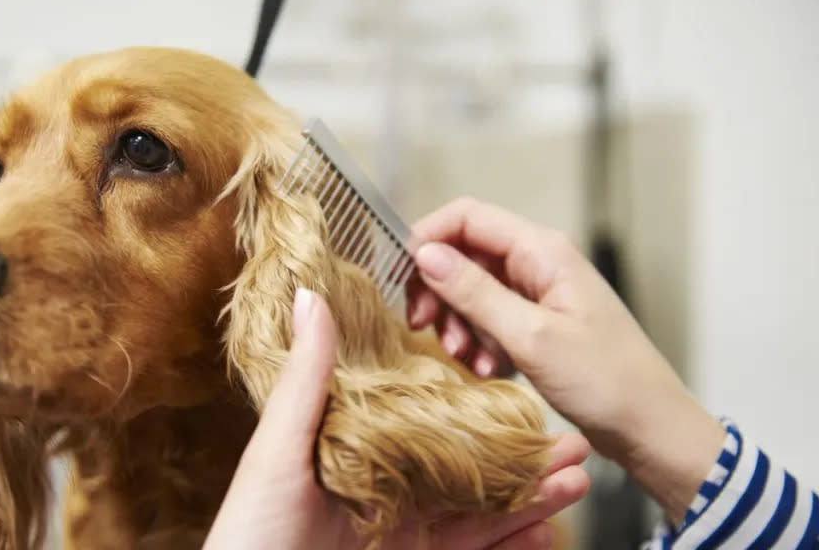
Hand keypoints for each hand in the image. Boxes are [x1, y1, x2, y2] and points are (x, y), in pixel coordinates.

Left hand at [203, 288, 590, 549]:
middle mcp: (384, 491)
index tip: (513, 385)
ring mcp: (402, 533)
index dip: (471, 404)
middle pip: (465, 467)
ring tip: (575, 475)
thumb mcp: (277, 448)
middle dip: (519, 454)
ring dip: (530, 495)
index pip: (424, 420)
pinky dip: (513, 541)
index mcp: (354, 451)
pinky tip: (547, 526)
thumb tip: (308, 299)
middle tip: (568, 438)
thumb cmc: (250, 530)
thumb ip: (306, 380)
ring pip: (480, 511)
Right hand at [406, 198, 725, 523]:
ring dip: (457, 322)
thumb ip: (475, 292)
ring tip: (463, 358)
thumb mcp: (530, 337)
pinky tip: (486, 370)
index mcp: (542, 250)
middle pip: (465, 253)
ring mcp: (539, 293)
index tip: (402, 277)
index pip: (467, 216)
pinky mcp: (538, 322)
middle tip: (422, 327)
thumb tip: (425, 254)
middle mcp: (539, 262)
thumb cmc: (605, 380)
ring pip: (473, 289)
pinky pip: (491, 318)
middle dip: (438, 289)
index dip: (428, 238)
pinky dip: (479, 340)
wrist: (651, 427)